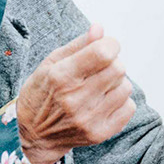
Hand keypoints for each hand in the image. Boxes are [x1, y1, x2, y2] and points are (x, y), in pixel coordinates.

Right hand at [15, 23, 135, 163]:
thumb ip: (79, 45)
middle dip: (112, 63)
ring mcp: (88, 119)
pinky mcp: (99, 134)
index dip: (110, 44)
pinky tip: (104, 102)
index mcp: (61, 76)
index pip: (103, 52)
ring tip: (99, 87)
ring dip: (116, 83)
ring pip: (126, 87)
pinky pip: (129, 108)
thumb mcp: (51, 63)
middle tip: (99, 69)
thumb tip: (100, 29)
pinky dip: (121, 102)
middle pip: (118, 68)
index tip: (105, 46)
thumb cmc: (42, 93)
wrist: (34, 134)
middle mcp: (75, 99)